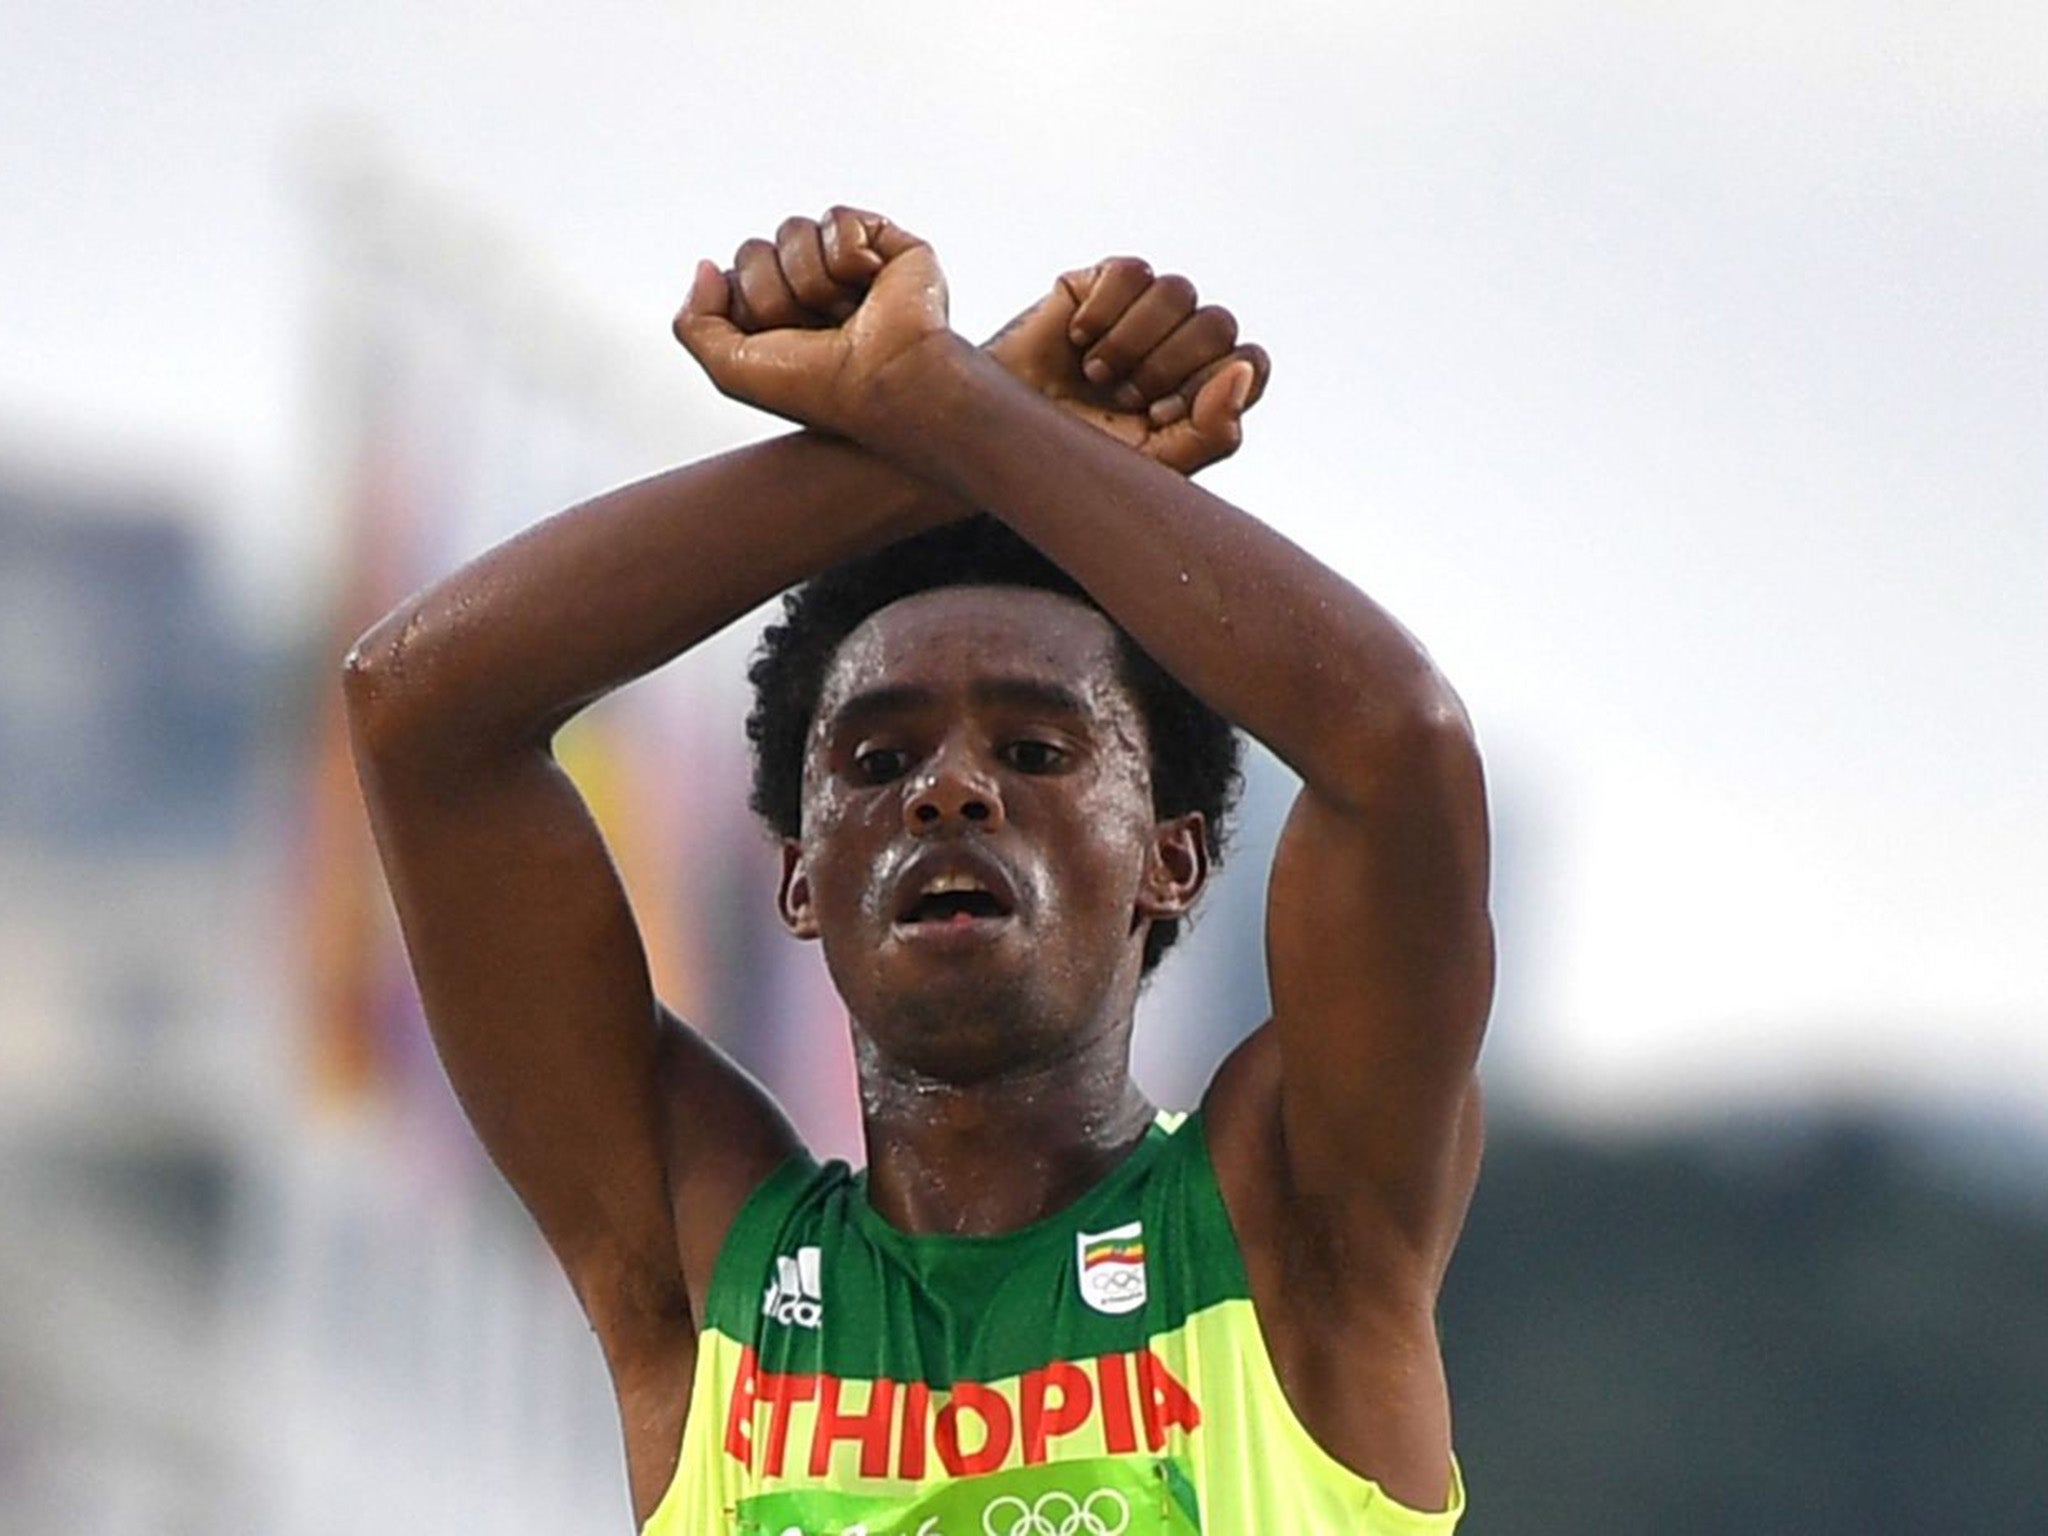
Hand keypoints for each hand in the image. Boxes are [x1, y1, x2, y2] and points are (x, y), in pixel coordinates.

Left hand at [672, 206, 952, 436]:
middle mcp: (809, 291)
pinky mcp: (884, 243)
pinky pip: (836, 219)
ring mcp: (846, 266)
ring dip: (813, 281)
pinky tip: (873, 283)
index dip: (748, 307)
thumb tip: (705, 266)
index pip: (732, 277)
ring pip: (792, 231)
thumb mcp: (730, 370)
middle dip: (775, 295)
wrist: (886, 380)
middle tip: (817, 330)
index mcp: (777, 319)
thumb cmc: (820, 388)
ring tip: (848, 312)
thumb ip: (693, 322)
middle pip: (754, 252)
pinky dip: (848, 256)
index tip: (781, 344)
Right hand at [983, 258, 1268, 474]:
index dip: (1210, 384)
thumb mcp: (1154, 464)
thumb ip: (1214, 431)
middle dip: (1166, 366)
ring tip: (1097, 373)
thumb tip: (1242, 372)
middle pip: (1217, 323)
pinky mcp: (1104, 283)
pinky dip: (1105, 309)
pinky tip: (1078, 338)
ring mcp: (1145, 310)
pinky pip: (1133, 273)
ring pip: (1179, 291)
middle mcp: (1182, 343)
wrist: (1003, 439)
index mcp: (1205, 387)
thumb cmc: (1080, 458)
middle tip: (1121, 397)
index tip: (1159, 414)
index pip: (1250, 362)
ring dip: (1134, 339)